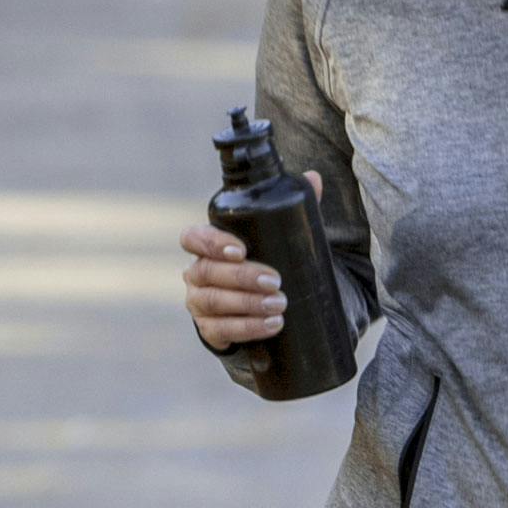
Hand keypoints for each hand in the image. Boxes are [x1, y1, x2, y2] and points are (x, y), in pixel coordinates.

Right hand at [179, 170, 315, 349]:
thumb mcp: (278, 238)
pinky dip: (248, 328)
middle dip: (243, 277)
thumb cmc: (267, 262)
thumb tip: (314, 177)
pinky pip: (220, 330)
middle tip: (276, 282)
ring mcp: (199, 303)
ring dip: (247, 305)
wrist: (263, 305)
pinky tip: (271, 325)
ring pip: (213, 302)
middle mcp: (197, 273)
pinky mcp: (210, 329)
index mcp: (209, 246)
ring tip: (279, 305)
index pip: (193, 238)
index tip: (241, 249)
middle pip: (207, 272)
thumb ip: (292, 209)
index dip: (211, 243)